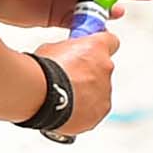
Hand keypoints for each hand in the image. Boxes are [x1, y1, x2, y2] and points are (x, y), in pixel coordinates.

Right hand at [34, 20, 120, 137]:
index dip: (98, 47)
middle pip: (102, 69)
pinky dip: (83, 111)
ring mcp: (105, 91)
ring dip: (86, 93)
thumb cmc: (44, 71)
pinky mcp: (100, 111)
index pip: (110, 40)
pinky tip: (66, 109)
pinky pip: (94, 110)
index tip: (90, 50)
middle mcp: (106, 68)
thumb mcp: (52, 49)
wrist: (41, 96)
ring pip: (99, 91)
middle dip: (88, 73)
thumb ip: (67, 50)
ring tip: (63, 97)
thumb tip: (65, 55)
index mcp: (97, 47)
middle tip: (68, 78)